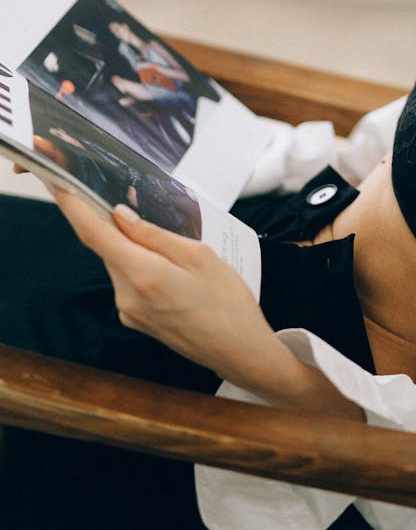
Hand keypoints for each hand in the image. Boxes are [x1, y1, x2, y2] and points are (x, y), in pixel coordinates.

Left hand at [53, 189, 363, 420]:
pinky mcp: (134, 318)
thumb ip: (155, 235)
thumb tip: (121, 215)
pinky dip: (138, 263)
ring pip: (118, 262)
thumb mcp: (200, 256)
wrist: (238, 352)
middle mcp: (127, 296)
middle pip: (107, 247)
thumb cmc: (228, 302)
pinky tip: (169, 265)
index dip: (73, 205)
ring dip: (131, 245)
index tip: (59, 182)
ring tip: (170, 242)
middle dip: (115, 222)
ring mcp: (128, 311)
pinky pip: (128, 279)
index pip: (95, 234)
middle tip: (134, 199)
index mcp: (144, 275)